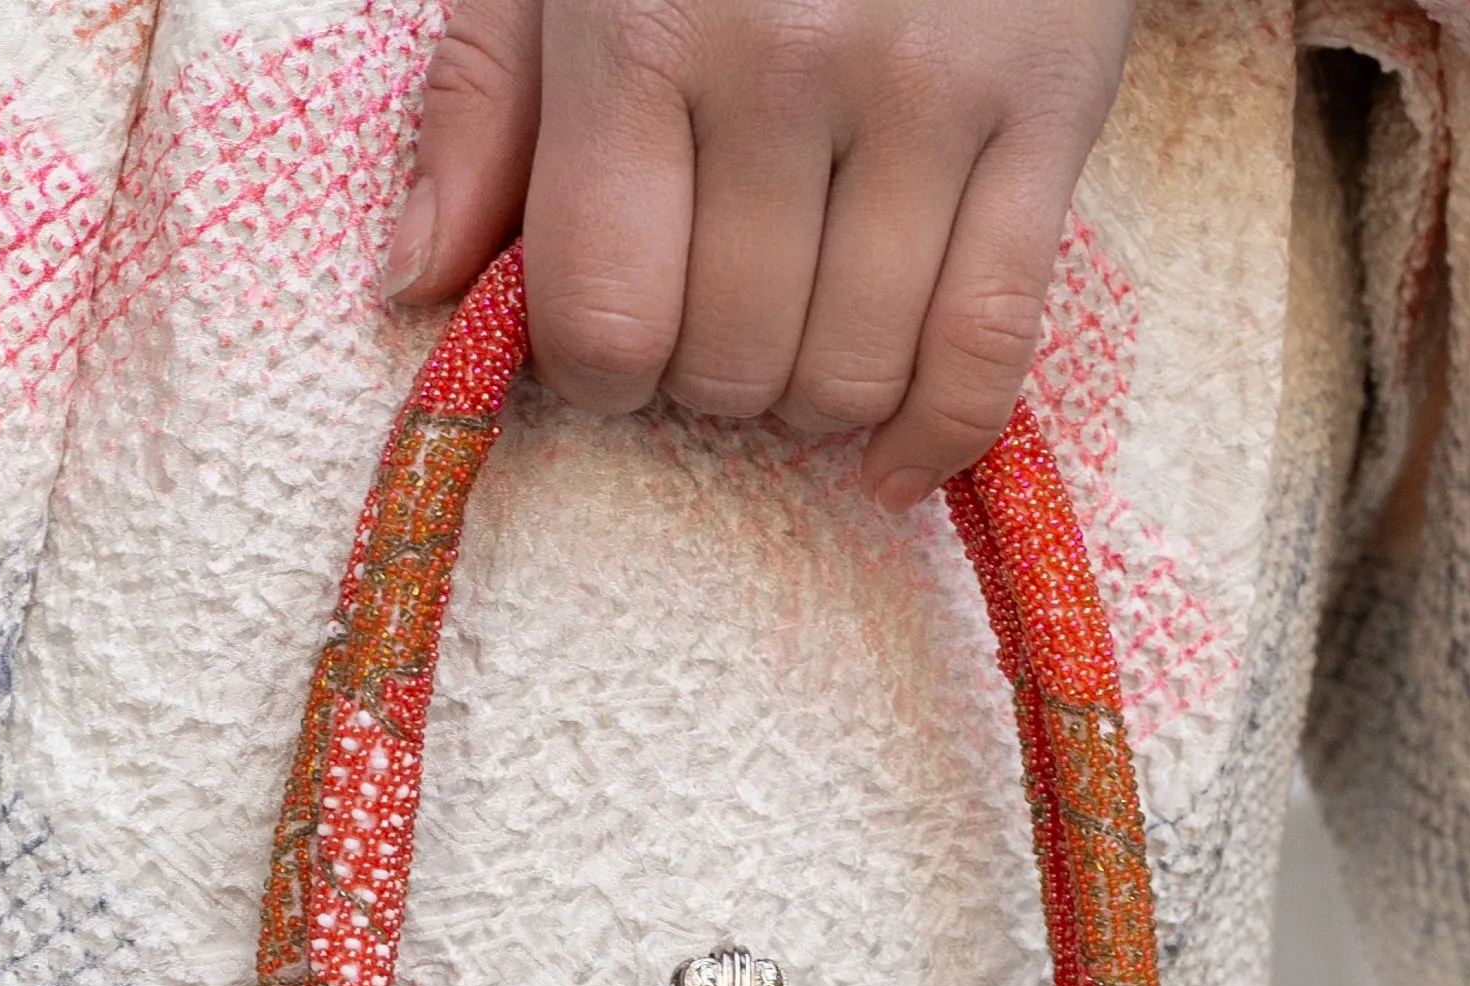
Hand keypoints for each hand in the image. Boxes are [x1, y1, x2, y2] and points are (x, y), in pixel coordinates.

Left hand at [381, 0, 1133, 509]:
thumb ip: (483, 98)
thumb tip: (416, 280)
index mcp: (648, 18)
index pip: (607, 319)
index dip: (598, 368)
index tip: (613, 333)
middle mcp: (792, 59)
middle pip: (731, 366)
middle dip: (706, 378)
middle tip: (715, 311)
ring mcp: (934, 91)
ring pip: (853, 377)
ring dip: (810, 400)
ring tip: (799, 330)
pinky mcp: (1053, 110)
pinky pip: (988, 349)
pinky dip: (934, 437)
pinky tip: (888, 458)